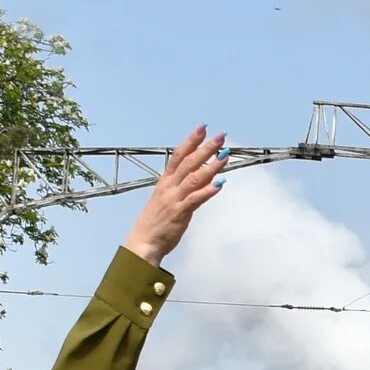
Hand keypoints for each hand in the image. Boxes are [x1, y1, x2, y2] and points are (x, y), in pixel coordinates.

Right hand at [121, 127, 227, 266]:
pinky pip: (195, 199)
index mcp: (165, 181)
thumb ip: (183, 186)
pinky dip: (208, 191)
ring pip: (195, 178)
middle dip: (205, 148)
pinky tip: (220, 184)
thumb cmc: (156, 221)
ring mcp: (174, 199)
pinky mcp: (180, 213)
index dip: (191, 141)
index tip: (202, 128)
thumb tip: (203, 175)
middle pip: (189, 162)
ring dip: (211, 166)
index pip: (178, 155)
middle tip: (220, 137)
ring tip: (225, 156)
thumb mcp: (167, 198)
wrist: (144, 241)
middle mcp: (169, 187)